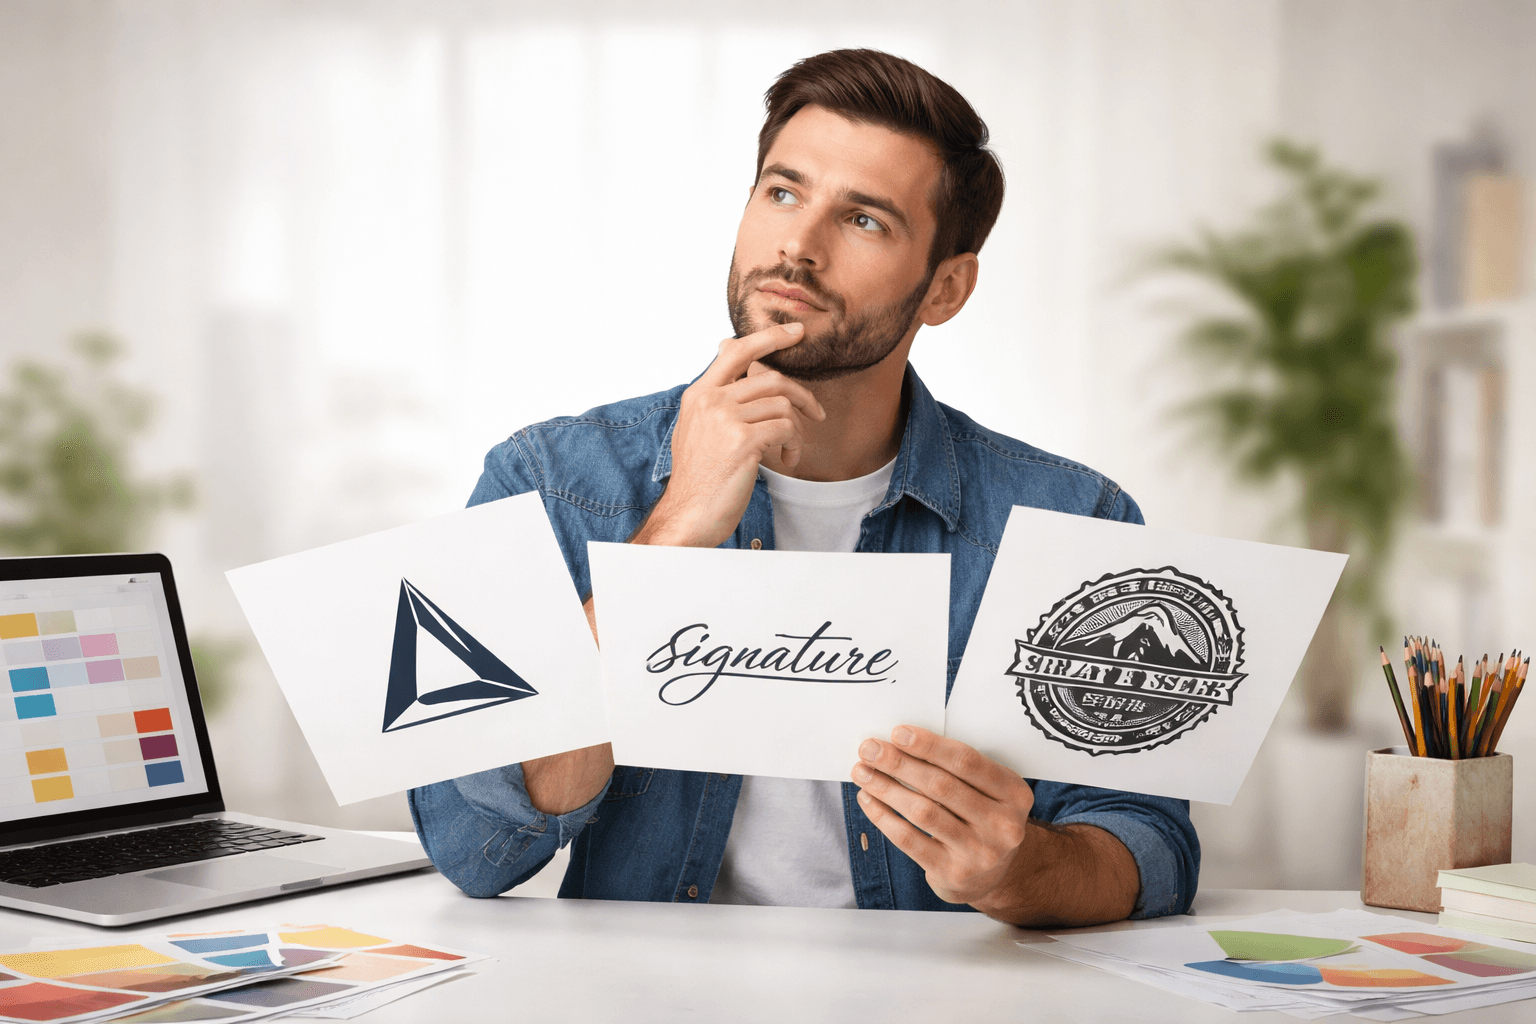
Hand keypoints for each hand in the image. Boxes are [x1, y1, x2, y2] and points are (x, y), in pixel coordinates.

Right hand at [634, 323, 824, 547]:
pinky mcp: (743, 441)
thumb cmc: (699, 476)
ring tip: (789, 451)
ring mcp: (725, 419)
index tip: (796, 331)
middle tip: (816, 413)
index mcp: (699, 394)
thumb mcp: (696, 427)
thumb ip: (716, 395)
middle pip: (771, 379)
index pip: (736, 351)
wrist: (688, 514)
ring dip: (796, 431)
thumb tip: (726, 350)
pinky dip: (794, 446)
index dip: (770, 337)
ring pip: (782, 406)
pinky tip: (786, 460)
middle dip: (802, 396)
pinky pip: (786, 429)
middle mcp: (710, 401)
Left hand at [851, 725, 1034, 905]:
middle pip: (941, 786)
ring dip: (886, 788)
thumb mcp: (989, 791)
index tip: (897, 733)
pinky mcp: (952, 872)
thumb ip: (959, 769)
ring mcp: (978, 852)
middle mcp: (1002, 824)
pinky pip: (909, 840)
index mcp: (1014, 793)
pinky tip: (868, 799)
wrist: (992, 875)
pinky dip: (883, 816)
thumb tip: (901, 743)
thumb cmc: (982, 817)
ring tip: (862, 772)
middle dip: (899, 763)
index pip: (967, 762)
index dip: (929, 746)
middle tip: (869, 749)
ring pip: (922, 812)